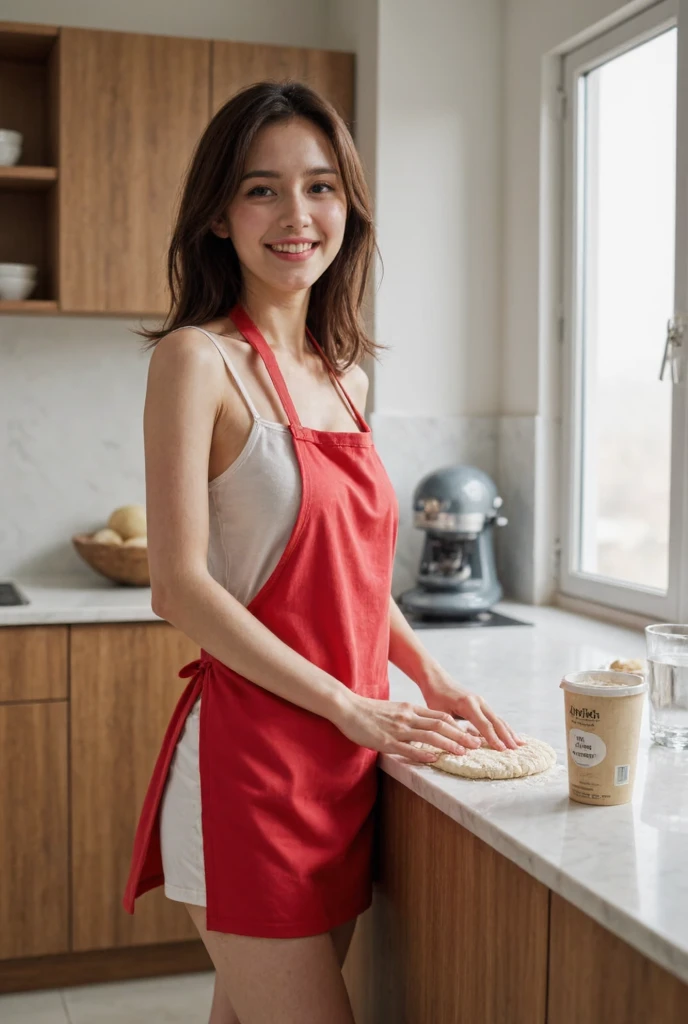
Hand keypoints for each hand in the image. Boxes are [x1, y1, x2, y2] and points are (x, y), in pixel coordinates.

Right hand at [332, 691, 486, 764]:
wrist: (347, 707)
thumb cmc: (369, 710)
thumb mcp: (394, 708)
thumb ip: (409, 716)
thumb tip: (424, 726)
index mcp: (410, 708)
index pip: (440, 716)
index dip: (458, 726)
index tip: (471, 734)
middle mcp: (407, 717)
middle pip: (440, 725)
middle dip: (461, 735)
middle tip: (476, 745)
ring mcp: (397, 729)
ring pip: (428, 736)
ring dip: (448, 744)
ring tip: (462, 752)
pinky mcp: (386, 741)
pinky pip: (408, 748)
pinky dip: (422, 753)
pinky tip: (434, 759)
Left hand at [421, 677, 523, 751]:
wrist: (436, 679)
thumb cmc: (435, 697)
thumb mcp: (440, 714)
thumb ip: (453, 727)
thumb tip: (466, 743)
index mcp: (468, 704)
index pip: (484, 725)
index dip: (493, 738)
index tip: (502, 750)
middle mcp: (478, 702)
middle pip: (496, 721)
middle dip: (506, 736)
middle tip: (516, 750)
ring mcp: (481, 702)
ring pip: (498, 719)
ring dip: (509, 732)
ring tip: (520, 744)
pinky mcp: (481, 704)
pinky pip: (494, 717)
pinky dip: (503, 727)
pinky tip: (510, 735)